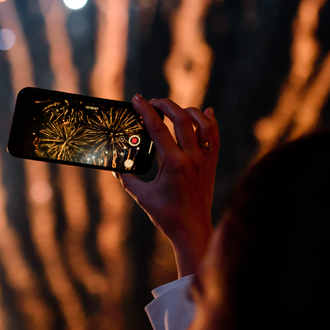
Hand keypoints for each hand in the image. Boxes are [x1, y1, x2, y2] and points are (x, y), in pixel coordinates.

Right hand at [119, 95, 217, 277]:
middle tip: (153, 103)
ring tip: (174, 110)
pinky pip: (214, 136)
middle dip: (165, 105)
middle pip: (181, 119)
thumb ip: (127, 178)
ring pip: (201, 123)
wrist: (192, 230)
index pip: (158, 129)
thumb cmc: (166, 215)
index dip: (146, 111)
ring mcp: (204, 159)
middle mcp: (192, 158)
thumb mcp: (142, 196)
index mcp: (174, 164)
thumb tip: (115, 165)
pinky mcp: (211, 163)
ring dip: (187, 111)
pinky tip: (205, 112)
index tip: (138, 99)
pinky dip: (209, 121)